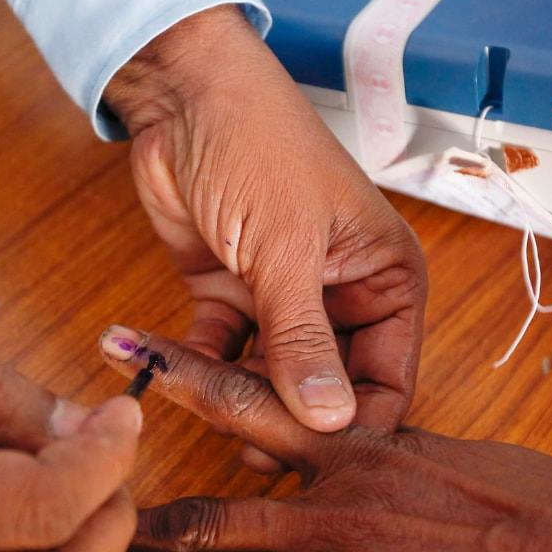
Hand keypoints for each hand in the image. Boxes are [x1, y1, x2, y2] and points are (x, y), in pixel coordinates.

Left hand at [105, 5, 425, 435]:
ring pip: (269, 377)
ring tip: (203, 408)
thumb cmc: (259, 144)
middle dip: (288, 417)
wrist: (182, 95)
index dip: (355, 423)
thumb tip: (331, 422)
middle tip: (248, 445)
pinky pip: (219, 350)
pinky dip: (194, 364)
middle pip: (326, 387)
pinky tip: (164, 371)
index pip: (387, 379)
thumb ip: (304, 341)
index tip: (312, 457)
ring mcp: (283, 299)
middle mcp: (341, 296)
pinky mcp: (230, 295)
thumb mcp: (287, 249)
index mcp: (385, 279)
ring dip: (237, 397)